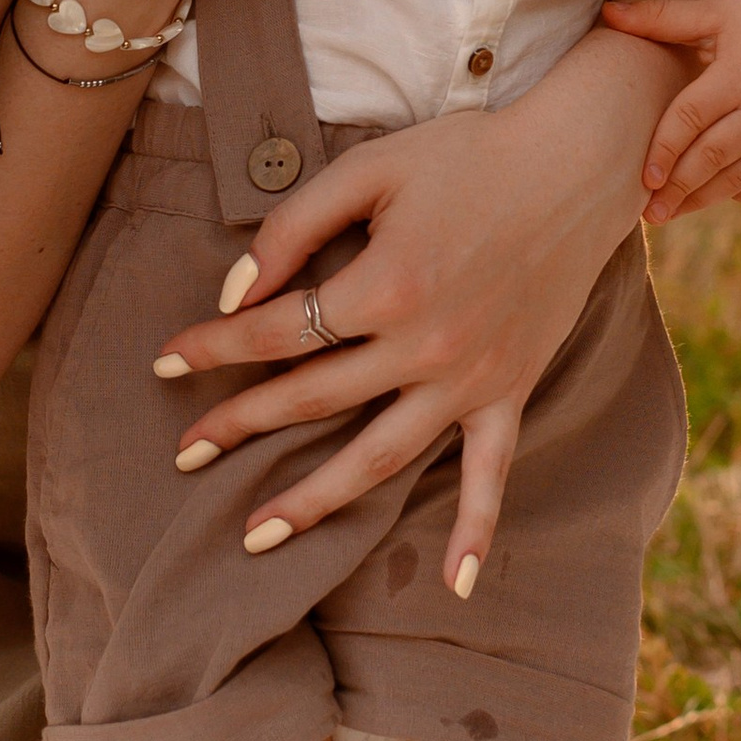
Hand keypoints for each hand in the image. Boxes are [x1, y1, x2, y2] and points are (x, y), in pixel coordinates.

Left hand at [150, 61, 648, 593]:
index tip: (163, 363)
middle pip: (311, 399)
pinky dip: (478, 529)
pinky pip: (492, 472)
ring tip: (255, 537)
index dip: (211, 347)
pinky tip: (455, 583)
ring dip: (314, 501)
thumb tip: (234, 291)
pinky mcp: (510, 390)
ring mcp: (470, 378)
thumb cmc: (466, 157)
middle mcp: (424, 345)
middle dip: (237, 426)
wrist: (577, 165)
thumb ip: (293, 226)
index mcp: (383, 285)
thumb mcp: (370, 168)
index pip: (273, 331)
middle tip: (183, 454)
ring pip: (379, 457)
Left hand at [606, 0, 740, 217]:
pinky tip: (712, 196)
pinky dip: (739, 195)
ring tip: (667, 213)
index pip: (693, 119)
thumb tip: (607, 12)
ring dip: (701, 199)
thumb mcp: (717, 11)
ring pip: (738, 179)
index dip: (666, 149)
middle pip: (713, 157)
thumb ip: (662, 17)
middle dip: (678, 188)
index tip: (644, 178)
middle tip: (648, 211)